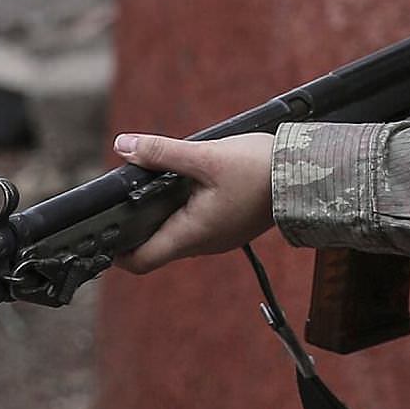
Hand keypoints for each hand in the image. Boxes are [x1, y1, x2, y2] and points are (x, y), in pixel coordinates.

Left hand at [112, 131, 274, 272]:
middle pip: (156, 246)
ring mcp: (218, 236)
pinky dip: (183, 208)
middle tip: (123, 197)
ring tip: (153, 184)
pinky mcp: (230, 225)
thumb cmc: (259, 170)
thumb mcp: (205, 156)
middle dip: (136, 225)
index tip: (103, 232)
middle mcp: (204, 243)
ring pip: (177, 233)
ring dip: (161, 213)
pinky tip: (186, 183)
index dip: (116, 251)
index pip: (141, 262)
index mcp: (192, 234)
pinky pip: (197, 223)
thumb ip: (162, 152)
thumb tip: (124, 146)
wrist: (306, 175)